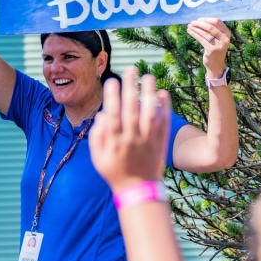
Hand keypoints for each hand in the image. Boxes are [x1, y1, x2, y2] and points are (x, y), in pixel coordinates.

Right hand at [89, 67, 170, 192]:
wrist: (138, 191)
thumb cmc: (114, 172)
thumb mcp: (98, 157)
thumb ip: (97, 136)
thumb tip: (101, 114)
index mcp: (114, 142)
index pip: (112, 114)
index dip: (112, 97)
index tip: (112, 80)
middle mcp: (131, 139)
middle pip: (131, 109)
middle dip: (130, 88)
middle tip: (131, 70)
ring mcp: (148, 141)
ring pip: (149, 114)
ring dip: (149, 94)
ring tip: (148, 77)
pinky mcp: (160, 143)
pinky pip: (163, 123)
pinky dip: (164, 108)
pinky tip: (163, 94)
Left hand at [186, 18, 230, 78]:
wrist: (216, 65)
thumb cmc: (216, 49)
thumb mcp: (218, 39)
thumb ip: (214, 30)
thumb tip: (200, 20)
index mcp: (227, 33)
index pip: (217, 22)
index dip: (207, 19)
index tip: (199, 19)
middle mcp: (224, 38)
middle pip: (210, 27)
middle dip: (200, 23)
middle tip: (192, 22)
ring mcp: (218, 45)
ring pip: (205, 33)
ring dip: (195, 28)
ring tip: (189, 26)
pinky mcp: (211, 50)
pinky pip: (201, 39)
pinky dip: (194, 34)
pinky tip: (190, 31)